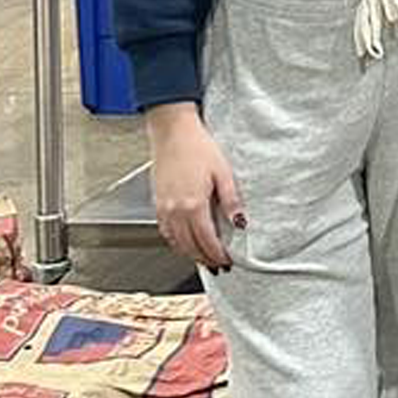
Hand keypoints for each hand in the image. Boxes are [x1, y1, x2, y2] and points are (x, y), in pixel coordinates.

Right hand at [145, 103, 240, 271]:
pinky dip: (176, 242)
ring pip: (175, 242)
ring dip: (190, 254)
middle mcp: (174, 211)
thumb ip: (231, 201)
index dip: (217, 255)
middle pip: (189, 246)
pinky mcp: (157, 203)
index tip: (227, 261)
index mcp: (192, 205)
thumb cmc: (198, 147)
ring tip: (204, 259)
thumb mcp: (223, 172)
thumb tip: (240, 223)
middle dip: (205, 259)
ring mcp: (163, 208)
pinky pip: (166, 231)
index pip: (206, 240)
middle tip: (218, 266)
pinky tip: (185, 242)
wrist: (172, 132)